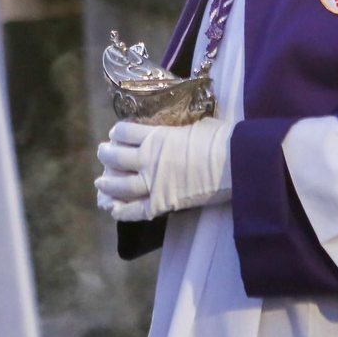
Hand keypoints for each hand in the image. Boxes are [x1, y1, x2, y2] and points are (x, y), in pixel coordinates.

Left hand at [94, 118, 232, 221]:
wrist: (236, 163)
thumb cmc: (221, 139)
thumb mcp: (194, 125)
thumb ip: (177, 129)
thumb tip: (176, 129)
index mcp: (156, 136)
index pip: (124, 132)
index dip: (118, 133)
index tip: (117, 134)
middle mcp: (148, 160)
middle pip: (115, 158)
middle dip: (106, 155)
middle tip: (103, 153)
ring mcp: (154, 184)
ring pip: (120, 186)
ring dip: (107, 184)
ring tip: (101, 183)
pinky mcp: (163, 204)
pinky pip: (135, 212)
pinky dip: (122, 212)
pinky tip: (114, 209)